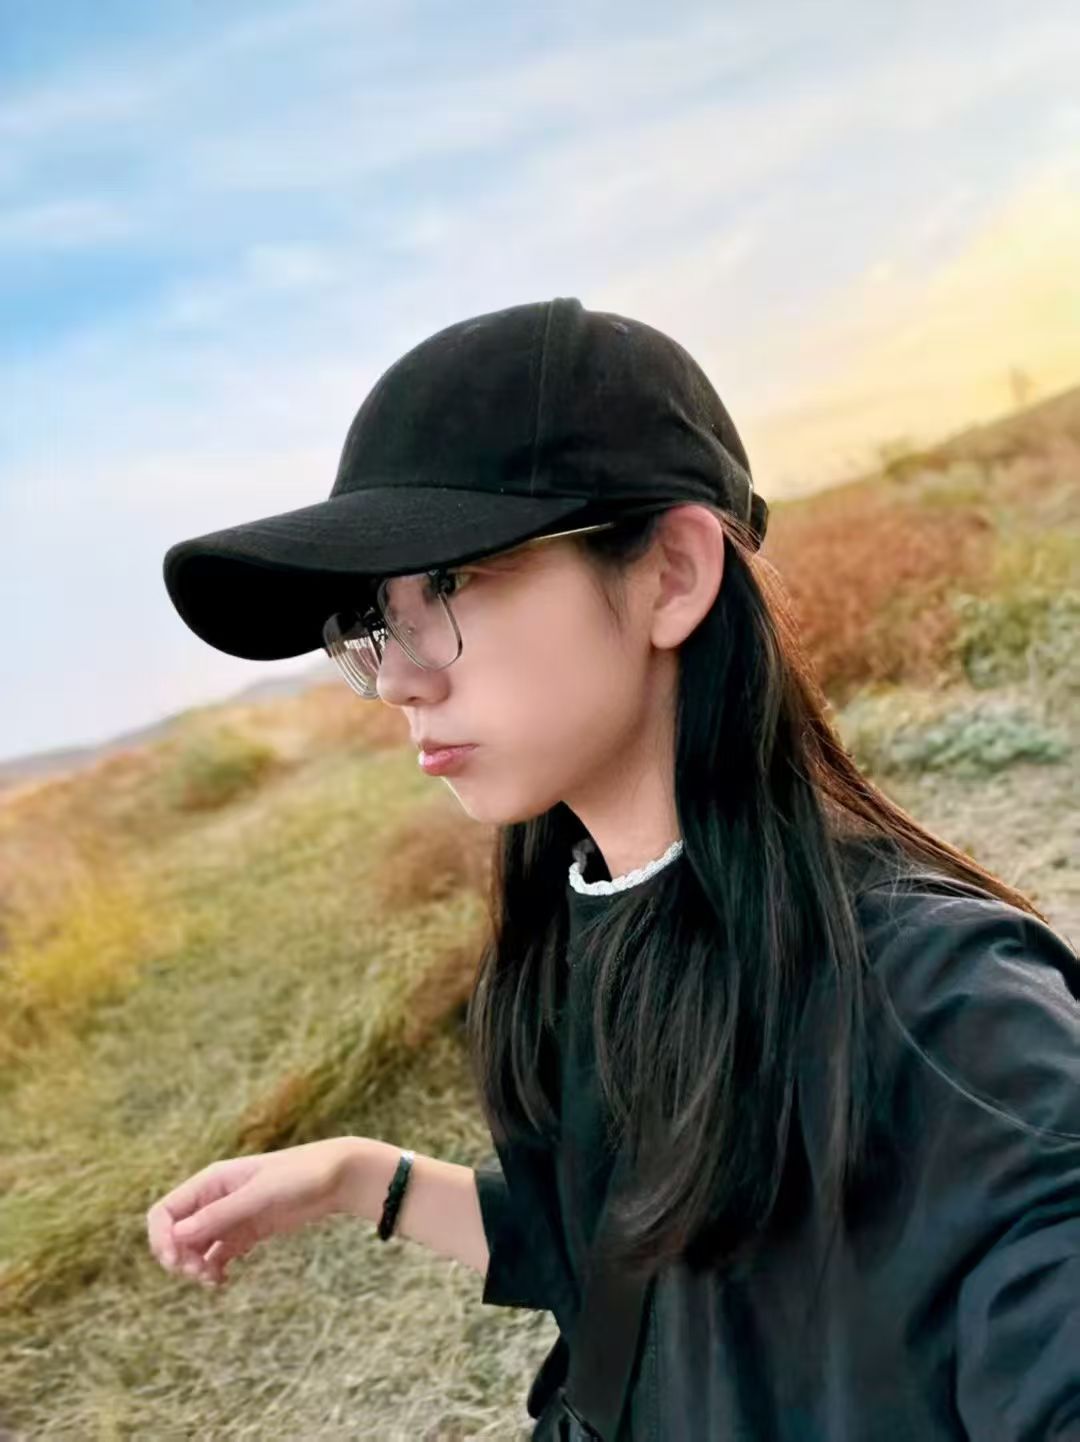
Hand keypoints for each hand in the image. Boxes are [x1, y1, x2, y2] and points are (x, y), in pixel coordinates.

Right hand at [146, 1137, 359, 1287]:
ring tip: (214, 1281)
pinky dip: (214, 1270)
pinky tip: (223, 1281)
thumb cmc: (299, 1175)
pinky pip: (217, 1255)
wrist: (337, 1177)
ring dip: (195, 1268)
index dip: (161, 1239)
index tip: (177, 1262)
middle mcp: (214, 1199)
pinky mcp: (246, 1232)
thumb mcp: (259, 1194)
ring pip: (194, 1248)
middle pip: (175, 1234)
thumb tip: (177, 1235)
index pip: (165, 1211)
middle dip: (179, 1259)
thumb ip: (220, 1214)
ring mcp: (230, 1217)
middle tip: (200, 1275)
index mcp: (210, 1182)